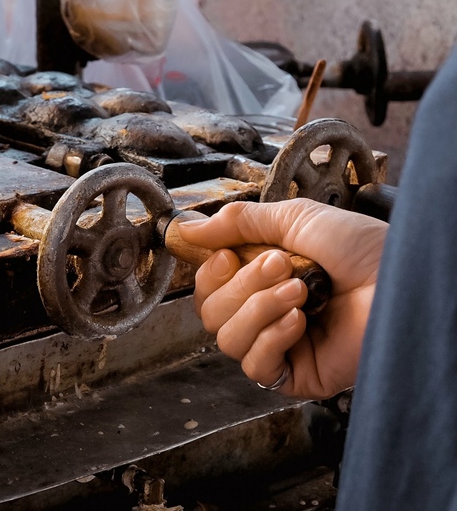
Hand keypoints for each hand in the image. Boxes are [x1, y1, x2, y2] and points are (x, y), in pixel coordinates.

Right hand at [177, 198, 386, 398]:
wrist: (403, 280)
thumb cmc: (365, 248)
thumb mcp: (294, 218)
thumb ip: (238, 221)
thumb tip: (188, 228)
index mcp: (262, 278)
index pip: (208, 287)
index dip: (209, 273)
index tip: (228, 255)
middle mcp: (267, 312)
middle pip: (211, 313)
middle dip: (240, 286)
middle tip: (280, 265)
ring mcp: (281, 345)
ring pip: (227, 339)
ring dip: (258, 309)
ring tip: (299, 290)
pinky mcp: (297, 375)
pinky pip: (256, 366)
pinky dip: (271, 338)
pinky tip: (299, 320)